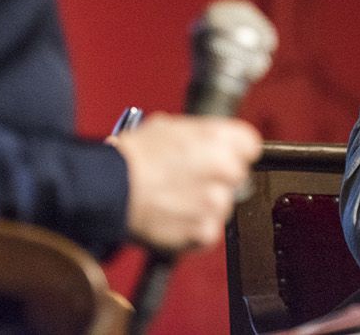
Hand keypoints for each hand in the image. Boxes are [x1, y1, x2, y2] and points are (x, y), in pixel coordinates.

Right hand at [109, 112, 261, 251]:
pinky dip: (193, 230)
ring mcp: (215, 201)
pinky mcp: (204, 231)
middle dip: (218, 179)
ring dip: (205, 205)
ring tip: (176, 199)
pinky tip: (174, 217)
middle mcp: (223, 168)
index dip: (234, 152)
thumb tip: (207, 142)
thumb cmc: (132, 157)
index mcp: (218, 137)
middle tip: (191, 179)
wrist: (110, 187)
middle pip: (238, 176)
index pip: (249, 145)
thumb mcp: (169, 127)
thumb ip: (199, 136)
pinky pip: (208, 231)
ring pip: (224, 205)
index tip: (223, 157)